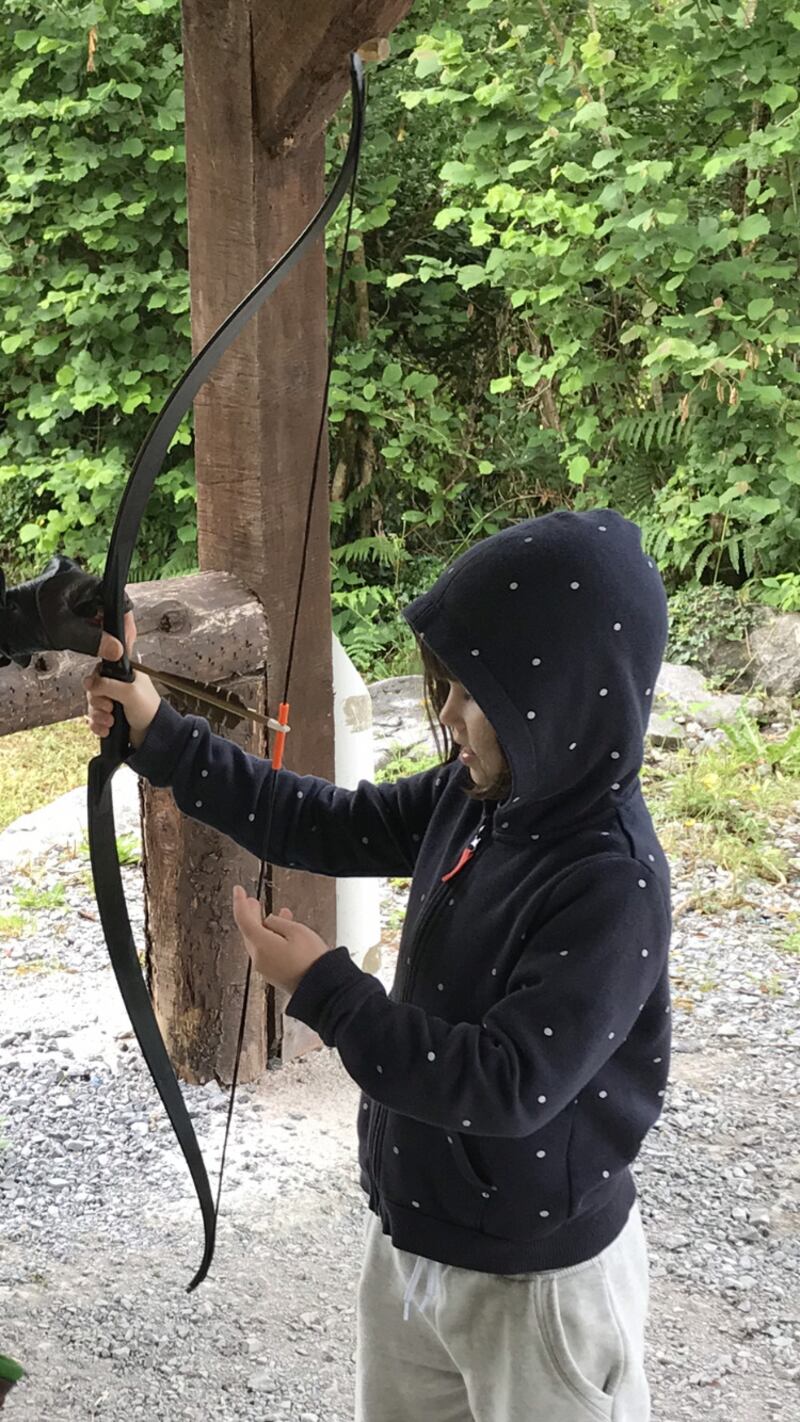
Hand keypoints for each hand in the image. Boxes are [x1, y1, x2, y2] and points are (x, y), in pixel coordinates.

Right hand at [84, 611, 160, 747]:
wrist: (154, 735)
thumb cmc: (150, 711)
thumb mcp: (130, 692)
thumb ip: (107, 684)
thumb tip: (89, 682)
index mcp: (126, 675)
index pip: (101, 671)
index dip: (96, 681)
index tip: (99, 689)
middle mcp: (119, 687)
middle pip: (94, 690)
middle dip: (98, 702)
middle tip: (110, 707)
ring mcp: (114, 703)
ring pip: (93, 706)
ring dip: (98, 716)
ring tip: (111, 721)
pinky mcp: (110, 717)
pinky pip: (94, 719)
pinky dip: (98, 725)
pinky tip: (107, 728)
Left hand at [232, 890, 330, 995]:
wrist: (321, 986)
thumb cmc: (311, 958)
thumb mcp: (297, 931)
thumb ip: (279, 922)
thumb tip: (269, 921)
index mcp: (261, 944)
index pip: (243, 919)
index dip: (239, 902)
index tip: (238, 890)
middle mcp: (259, 957)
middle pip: (249, 931)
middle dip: (251, 915)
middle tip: (251, 901)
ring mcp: (265, 968)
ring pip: (258, 942)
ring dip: (263, 926)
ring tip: (271, 914)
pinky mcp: (274, 974)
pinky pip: (266, 952)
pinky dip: (270, 938)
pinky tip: (281, 933)